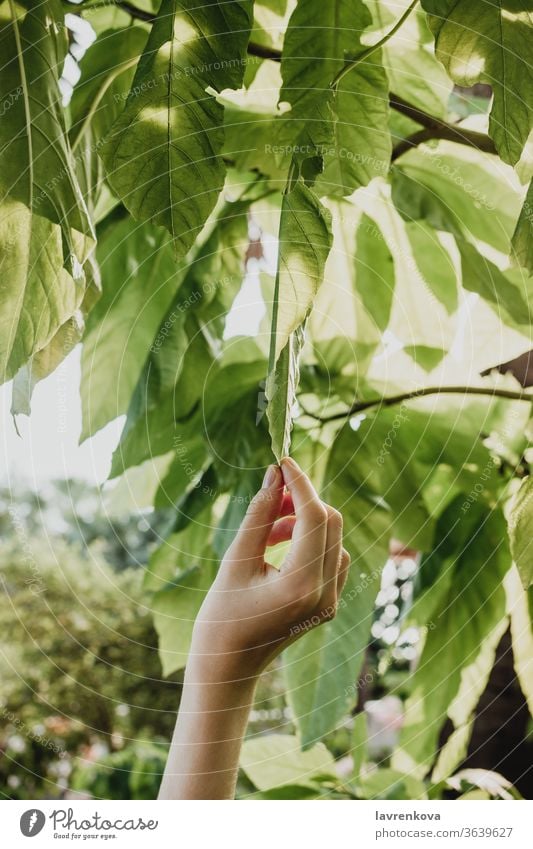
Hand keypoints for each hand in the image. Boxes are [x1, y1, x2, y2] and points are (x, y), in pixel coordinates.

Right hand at [189, 456, 350, 682]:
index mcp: (302, 585)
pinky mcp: (328, 603)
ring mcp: (331, 601)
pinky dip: (308, 540)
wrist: (228, 669)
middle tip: (272, 491)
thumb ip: (259, 514)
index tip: (282, 461)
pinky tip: (277, 545)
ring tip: (267, 529)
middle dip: (304, 499)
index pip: (316, 516)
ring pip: (333, 538)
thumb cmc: (221, 618)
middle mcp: (326, 593)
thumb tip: (275, 474)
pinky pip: (330, 556)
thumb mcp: (235, 560)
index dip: (301, 483)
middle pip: (330, 523)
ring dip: (304, 521)